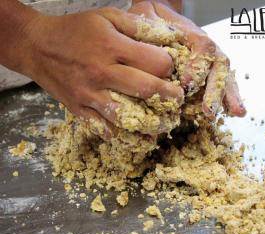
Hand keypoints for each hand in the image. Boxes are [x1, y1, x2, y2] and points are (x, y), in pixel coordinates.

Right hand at [16, 7, 183, 138]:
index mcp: (112, 47)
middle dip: (169, 97)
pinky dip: (120, 135)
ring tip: (161, 125)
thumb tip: (166, 38)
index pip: (155, 62)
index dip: (168, 66)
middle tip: (178, 101)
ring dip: (149, 124)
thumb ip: (137, 26)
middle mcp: (102, 73)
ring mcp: (90, 95)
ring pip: (127, 117)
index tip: (170, 70)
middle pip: (146, 90)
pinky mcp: (80, 110)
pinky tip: (133, 135)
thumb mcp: (107, 17)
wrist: (37, 46)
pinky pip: (103, 129)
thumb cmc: (75, 30)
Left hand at [129, 1, 246, 118]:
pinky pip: (221, 83)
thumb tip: (148, 56)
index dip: (197, 68)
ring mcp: (209, 59)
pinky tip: (233, 111)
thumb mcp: (147, 18)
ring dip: (229, 95)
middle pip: (219, 65)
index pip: (203, 47)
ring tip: (236, 112)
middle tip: (209, 110)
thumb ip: (149, 32)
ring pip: (224, 75)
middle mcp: (205, 47)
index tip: (186, 87)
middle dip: (215, 90)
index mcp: (192, 33)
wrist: (159, 15)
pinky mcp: (208, 71)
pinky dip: (228, 97)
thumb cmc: (152, 18)